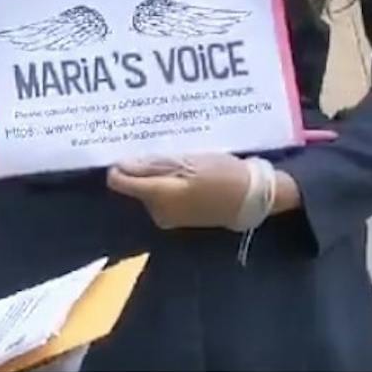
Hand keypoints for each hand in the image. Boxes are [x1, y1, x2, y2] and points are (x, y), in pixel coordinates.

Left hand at [105, 152, 298, 229]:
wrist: (252, 198)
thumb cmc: (223, 175)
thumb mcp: (188, 162)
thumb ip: (153, 165)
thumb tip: (121, 165)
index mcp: (157, 195)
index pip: (118, 182)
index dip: (120, 166)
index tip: (129, 152)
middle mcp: (157, 211)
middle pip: (134, 185)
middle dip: (143, 170)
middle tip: (165, 153)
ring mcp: (168, 218)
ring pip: (148, 191)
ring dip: (157, 176)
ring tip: (179, 162)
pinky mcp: (179, 220)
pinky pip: (162, 198)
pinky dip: (168, 186)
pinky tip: (185, 175)